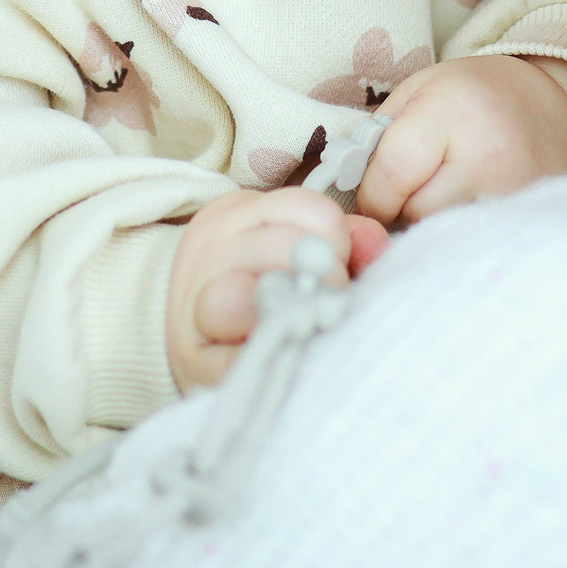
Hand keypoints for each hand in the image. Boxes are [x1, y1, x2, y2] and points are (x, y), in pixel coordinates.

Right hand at [167, 188, 389, 391]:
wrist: (188, 331)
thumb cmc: (254, 285)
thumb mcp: (289, 244)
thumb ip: (342, 240)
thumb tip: (378, 247)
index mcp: (238, 216)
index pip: (304, 207)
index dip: (335, 236)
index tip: (341, 260)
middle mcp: (213, 251)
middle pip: (279, 247)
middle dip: (322, 276)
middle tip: (333, 298)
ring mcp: (197, 305)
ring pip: (241, 296)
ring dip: (287, 314)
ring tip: (308, 325)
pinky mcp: (196, 360)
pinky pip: (231, 360)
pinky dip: (265, 358)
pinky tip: (287, 357)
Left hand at [356, 55, 566, 226]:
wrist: (555, 105)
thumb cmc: (475, 95)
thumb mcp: (419, 90)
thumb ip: (381, 135)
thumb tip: (348, 190)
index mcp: (452, 111)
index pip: (392, 176)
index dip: (372, 193)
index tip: (372, 193)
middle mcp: (487, 156)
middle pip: (417, 214)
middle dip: (401, 211)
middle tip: (406, 195)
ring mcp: (515, 193)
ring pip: (445, 236)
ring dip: (430, 226)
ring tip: (438, 200)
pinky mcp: (530, 218)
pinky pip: (475, 242)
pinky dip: (459, 235)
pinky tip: (463, 213)